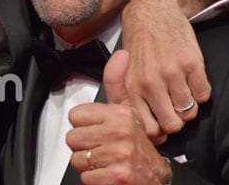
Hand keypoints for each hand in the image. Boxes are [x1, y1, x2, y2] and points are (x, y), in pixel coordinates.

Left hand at [66, 50, 171, 184]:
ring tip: (106, 160)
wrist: (155, 177)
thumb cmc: (137, 144)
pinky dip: (95, 179)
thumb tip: (121, 55)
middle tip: (101, 148)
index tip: (98, 129)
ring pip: (77, 159)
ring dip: (89, 164)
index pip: (76, 115)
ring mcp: (119, 155)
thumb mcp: (128, 110)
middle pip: (73, 138)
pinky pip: (86, 177)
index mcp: (121, 114)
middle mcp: (121, 133)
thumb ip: (117, 82)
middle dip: (84, 147)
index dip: (84, 125)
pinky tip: (109, 173)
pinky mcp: (117, 176)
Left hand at [121, 0, 210, 139]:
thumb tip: (152, 131)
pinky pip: (204, 95)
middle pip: (173, 124)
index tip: (160, 123)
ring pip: (190, 111)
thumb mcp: (124, 72)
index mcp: (131, 87)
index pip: (148, 128)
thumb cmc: (137, 45)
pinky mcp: (191, 64)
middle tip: (173, 107)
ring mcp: (171, 73)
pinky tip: (189, 78)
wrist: (150, 12)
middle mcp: (150, 83)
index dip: (157, 130)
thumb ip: (133, 99)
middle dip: (175, 119)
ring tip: (180, 89)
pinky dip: (200, 91)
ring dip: (188, 104)